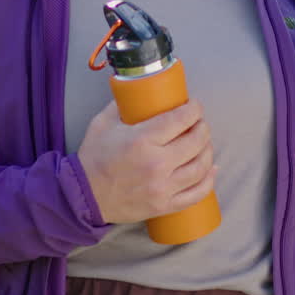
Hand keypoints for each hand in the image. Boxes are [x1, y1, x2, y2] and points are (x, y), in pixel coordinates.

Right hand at [77, 99, 216, 224]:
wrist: (82, 197)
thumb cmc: (93, 158)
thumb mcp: (103, 124)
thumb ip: (121, 104)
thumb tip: (137, 88)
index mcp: (142, 140)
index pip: (181, 119)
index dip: (194, 109)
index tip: (194, 105)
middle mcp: (156, 164)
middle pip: (196, 141)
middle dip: (203, 127)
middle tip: (200, 122)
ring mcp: (162, 188)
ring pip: (200, 167)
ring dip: (208, 150)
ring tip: (204, 142)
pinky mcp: (163, 206)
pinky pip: (196, 194)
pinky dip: (209, 181)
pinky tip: (211, 169)